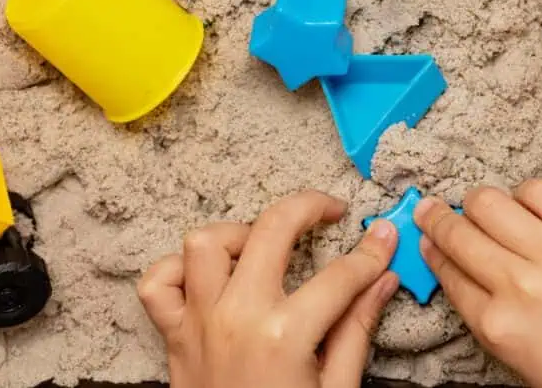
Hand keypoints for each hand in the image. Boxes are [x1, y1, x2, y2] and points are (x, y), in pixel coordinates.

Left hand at [137, 189, 399, 387]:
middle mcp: (237, 317)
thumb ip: (357, 327)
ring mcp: (200, 322)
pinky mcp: (174, 336)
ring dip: (239, 233)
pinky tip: (213, 278)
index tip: (382, 238)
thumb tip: (382, 280)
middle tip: (329, 209)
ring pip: (205, 242)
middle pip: (272, 228)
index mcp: (284, 335)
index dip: (370, 252)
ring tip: (266, 247)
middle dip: (308, 206)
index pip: (340, 275)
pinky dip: (180, 270)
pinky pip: (159, 282)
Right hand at [414, 179, 541, 387]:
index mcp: (498, 326)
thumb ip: (491, 317)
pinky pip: (541, 191)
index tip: (429, 238)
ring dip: (477, 201)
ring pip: (489, 202)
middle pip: (457, 233)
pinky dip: (526, 192)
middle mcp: (518, 285)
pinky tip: (528, 203)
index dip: (433, 249)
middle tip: (433, 208)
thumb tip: (466, 275)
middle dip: (437, 218)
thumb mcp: (524, 361)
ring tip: (481, 204)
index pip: (447, 270)